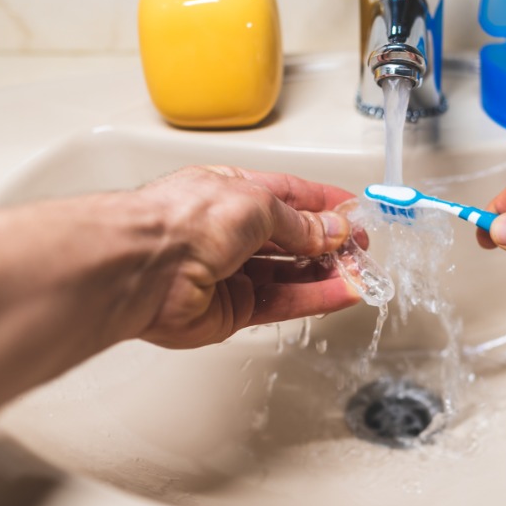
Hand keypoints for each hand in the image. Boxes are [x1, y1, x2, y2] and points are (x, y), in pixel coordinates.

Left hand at [132, 166, 358, 347]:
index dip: (321, 205)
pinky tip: (342, 293)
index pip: (286, 197)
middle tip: (361, 249)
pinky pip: (282, 304)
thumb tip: (329, 230)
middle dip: (329, 244)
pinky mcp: (232, 311)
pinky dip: (314, 298)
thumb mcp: (257, 204)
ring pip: (289, 276)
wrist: (143, 267)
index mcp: (230, 194)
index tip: (352, 213)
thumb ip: (298, 222)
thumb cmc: (180, 220)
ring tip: (359, 274)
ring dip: (327, 274)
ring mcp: (230, 273)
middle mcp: (228, 233)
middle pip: (290, 240)